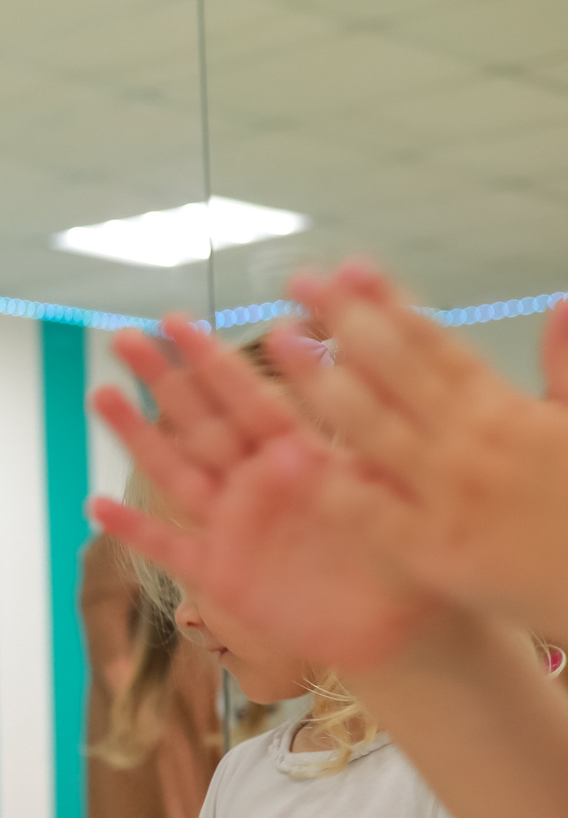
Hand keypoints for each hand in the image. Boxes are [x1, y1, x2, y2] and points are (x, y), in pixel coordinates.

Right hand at [89, 321, 445, 673]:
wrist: (397, 624)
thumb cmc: (405, 553)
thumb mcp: (389, 493)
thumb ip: (350, 458)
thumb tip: (308, 426)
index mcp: (298, 456)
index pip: (248, 398)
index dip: (211, 361)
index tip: (177, 321)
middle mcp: (256, 483)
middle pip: (200, 422)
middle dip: (163, 379)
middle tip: (124, 337)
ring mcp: (232, 526)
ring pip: (175, 472)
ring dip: (138, 436)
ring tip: (102, 396)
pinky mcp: (220, 575)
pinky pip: (169, 549)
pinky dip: (135, 530)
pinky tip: (97, 506)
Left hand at [273, 263, 567, 636]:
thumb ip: (567, 368)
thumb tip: (561, 304)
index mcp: (507, 412)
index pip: (439, 344)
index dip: (392, 302)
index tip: (352, 267)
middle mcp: (471, 444)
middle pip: (397, 370)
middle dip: (346, 321)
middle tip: (300, 282)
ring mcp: (445, 495)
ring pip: (372, 426)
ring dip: (321, 379)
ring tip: (277, 339)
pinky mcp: (427, 550)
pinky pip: (367, 509)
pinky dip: (327, 480)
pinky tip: (282, 452)